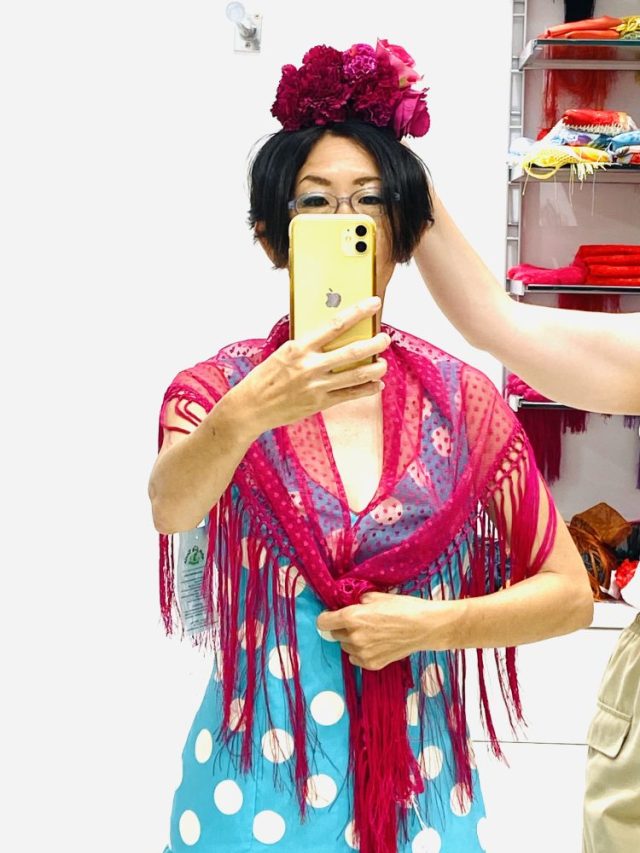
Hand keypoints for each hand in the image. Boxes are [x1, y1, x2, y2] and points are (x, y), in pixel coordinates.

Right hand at [231, 297, 389, 437]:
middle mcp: (311, 365)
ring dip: (376, 368)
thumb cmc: (266, 377)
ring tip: (384, 364)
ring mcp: (317, 385)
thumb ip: (308, 345)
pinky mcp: (320, 403)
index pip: (335, 325)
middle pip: (352, 351)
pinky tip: (376, 385)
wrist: (251, 407)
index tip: (374, 303)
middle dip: (375, 343)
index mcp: (300, 347)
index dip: (358, 313)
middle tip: (385, 338)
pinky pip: (350, 395)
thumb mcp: (284, 353)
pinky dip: (367, 389)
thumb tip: (333, 334)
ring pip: (357, 375)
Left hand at [316, 591, 455, 669]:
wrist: (425, 627)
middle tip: (359, 622)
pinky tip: (376, 644)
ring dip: (352, 640)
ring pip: (346, 646)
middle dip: (342, 628)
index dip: (327, 617)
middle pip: (334, 634)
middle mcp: (353, 637)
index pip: (323, 622)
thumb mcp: (378, 596)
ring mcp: (362, 653)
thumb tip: (351, 604)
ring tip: (371, 633)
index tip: (333, 616)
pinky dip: (361, 652)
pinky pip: (356, 658)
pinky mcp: (372, 664)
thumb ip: (359, 601)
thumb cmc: (404, 607)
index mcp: (352, 617)